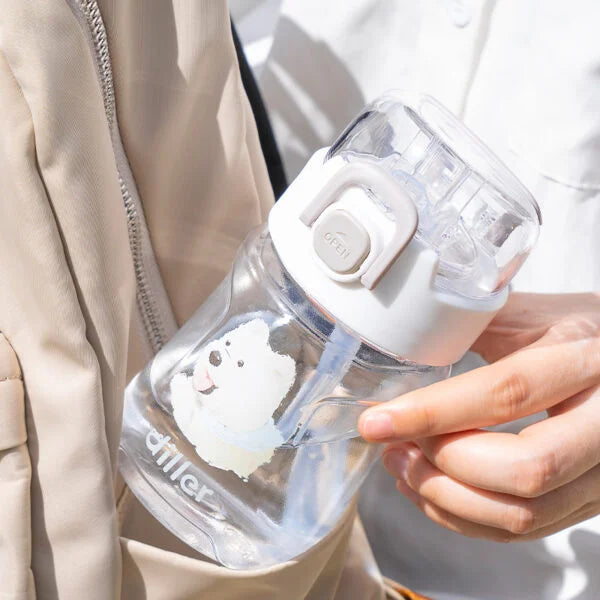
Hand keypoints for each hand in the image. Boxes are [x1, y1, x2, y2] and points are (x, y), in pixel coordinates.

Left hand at [358, 293, 599, 541]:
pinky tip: (428, 487)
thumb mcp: (534, 315)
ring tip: (400, 464)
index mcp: (589, 364)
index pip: (507, 394)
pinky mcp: (586, 501)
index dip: (434, 412)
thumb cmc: (580, 333)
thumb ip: (473, 322)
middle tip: (394, 444)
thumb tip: (404, 338)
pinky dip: (464, 517)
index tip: (377, 422)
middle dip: (443, 463)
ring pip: (522, 513)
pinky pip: (523, 528)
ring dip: (444, 497)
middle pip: (523, 469)